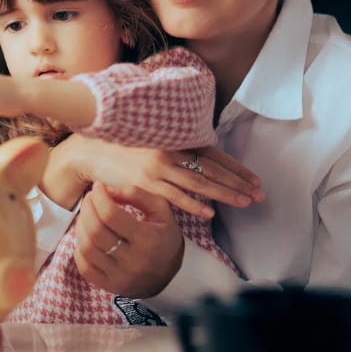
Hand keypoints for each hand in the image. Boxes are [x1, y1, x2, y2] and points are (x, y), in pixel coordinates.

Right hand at [51, 135, 262, 218]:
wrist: (90, 151)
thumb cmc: (122, 147)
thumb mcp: (152, 141)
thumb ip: (175, 148)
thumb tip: (199, 158)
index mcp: (174, 139)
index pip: (213, 154)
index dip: (236, 168)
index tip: (256, 180)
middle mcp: (170, 150)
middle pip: (212, 168)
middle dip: (238, 182)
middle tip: (260, 194)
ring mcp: (158, 167)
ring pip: (198, 182)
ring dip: (224, 194)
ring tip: (244, 202)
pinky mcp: (144, 182)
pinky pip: (174, 195)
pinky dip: (193, 204)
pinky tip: (209, 212)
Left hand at [73, 183, 183, 298]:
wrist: (170, 276)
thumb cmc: (164, 236)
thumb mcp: (161, 210)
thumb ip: (137, 194)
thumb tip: (108, 190)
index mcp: (147, 239)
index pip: (111, 215)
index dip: (100, 197)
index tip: (98, 187)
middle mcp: (132, 261)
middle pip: (95, 231)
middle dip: (87, 208)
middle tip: (90, 198)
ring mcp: (119, 276)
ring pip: (86, 248)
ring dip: (81, 225)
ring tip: (87, 214)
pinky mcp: (109, 286)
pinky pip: (84, 266)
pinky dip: (79, 248)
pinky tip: (87, 236)